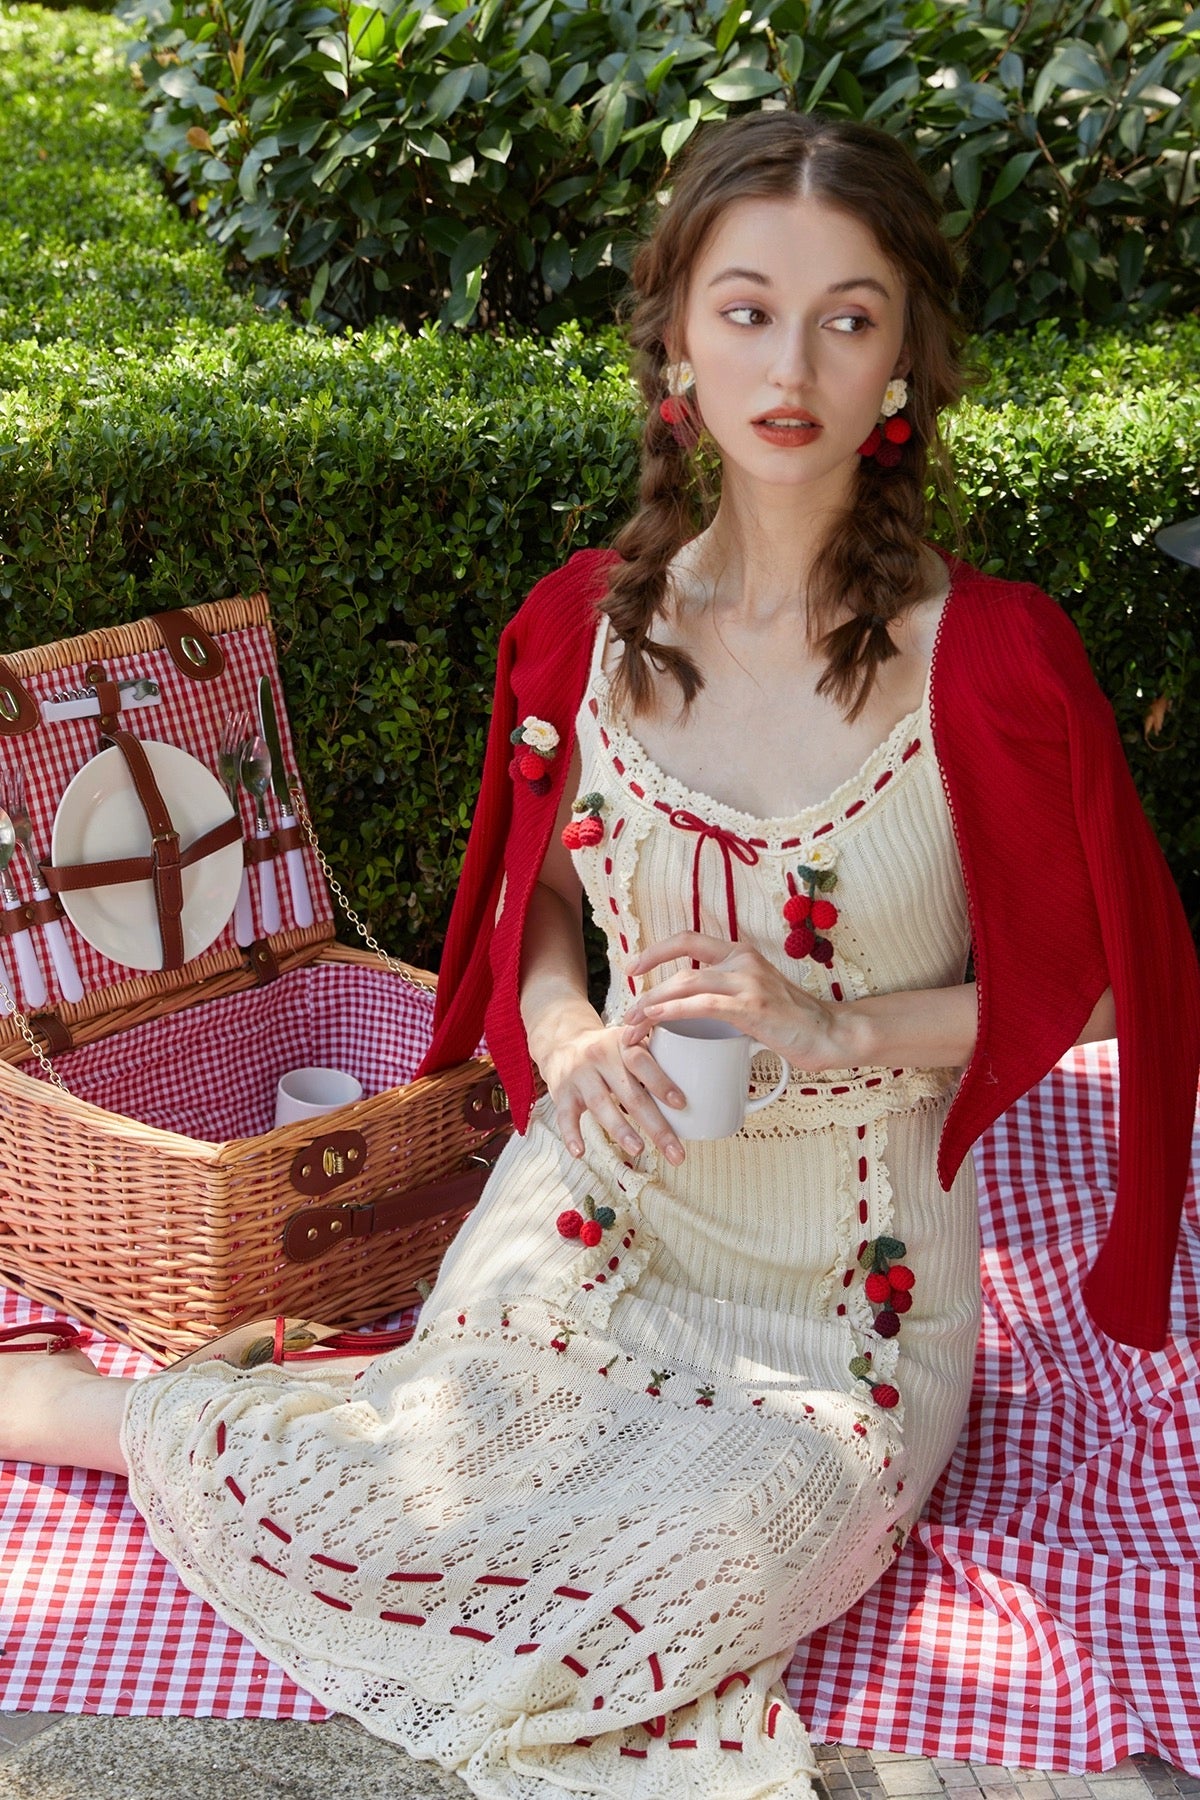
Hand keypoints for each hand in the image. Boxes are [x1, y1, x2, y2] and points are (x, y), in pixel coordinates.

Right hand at [536, 1015, 688, 1166]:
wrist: (563, 1042)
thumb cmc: (610, 1050)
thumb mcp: (630, 1043)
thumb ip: (656, 1059)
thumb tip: (701, 1089)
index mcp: (623, 1044)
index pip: (643, 1062)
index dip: (661, 1082)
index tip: (681, 1104)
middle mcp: (600, 1057)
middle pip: (630, 1094)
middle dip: (655, 1126)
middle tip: (676, 1153)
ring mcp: (579, 1075)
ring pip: (601, 1105)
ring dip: (620, 1129)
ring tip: (639, 1149)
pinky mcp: (562, 1092)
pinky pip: (565, 1116)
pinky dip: (571, 1135)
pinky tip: (580, 1153)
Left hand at [621, 932, 839, 1068]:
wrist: (831, 1034)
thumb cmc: (793, 1022)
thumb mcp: (755, 999)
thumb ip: (727, 997)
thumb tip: (692, 1013)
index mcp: (741, 955)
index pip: (689, 939)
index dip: (656, 951)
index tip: (633, 968)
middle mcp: (743, 961)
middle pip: (681, 969)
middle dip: (647, 992)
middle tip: (626, 1015)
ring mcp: (749, 982)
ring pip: (686, 985)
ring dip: (652, 1005)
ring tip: (632, 1024)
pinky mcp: (752, 1006)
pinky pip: (703, 1005)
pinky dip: (675, 1010)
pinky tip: (656, 1018)